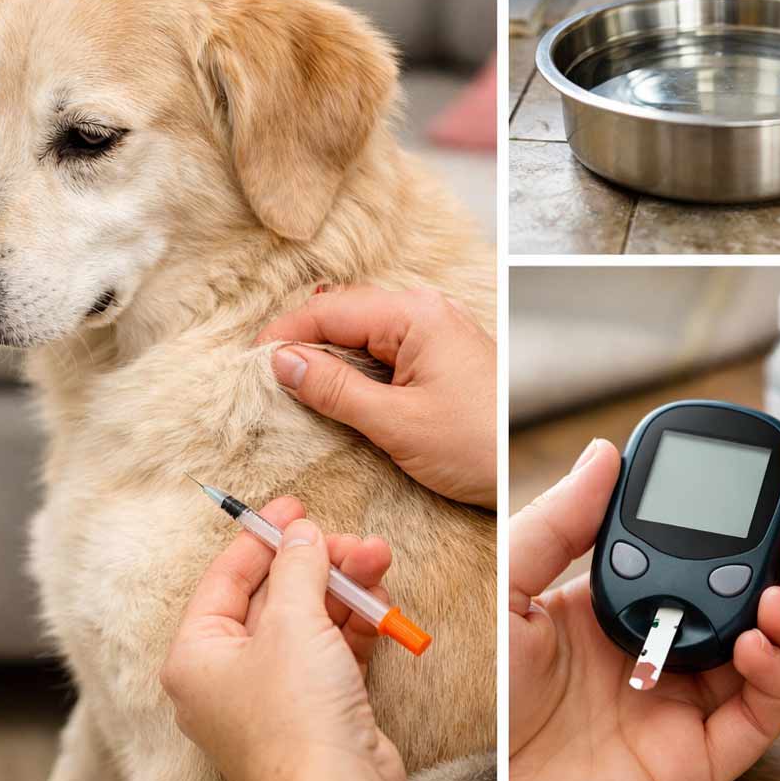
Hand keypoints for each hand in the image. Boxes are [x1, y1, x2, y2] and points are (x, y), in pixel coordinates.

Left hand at [162, 497, 409, 780]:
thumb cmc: (295, 713)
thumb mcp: (293, 621)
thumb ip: (297, 567)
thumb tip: (300, 532)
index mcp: (199, 655)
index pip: (226, 577)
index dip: (261, 536)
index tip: (293, 505)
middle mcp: (230, 674)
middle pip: (275, 595)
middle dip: (318, 563)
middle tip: (351, 541)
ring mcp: (275, 691)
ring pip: (310, 618)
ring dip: (345, 586)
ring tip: (378, 559)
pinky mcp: (316, 704)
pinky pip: (332, 646)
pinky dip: (355, 621)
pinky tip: (379, 601)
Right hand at [256, 286, 495, 508]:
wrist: (528, 470)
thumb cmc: (480, 447)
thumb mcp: (397, 423)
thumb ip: (335, 389)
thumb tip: (283, 362)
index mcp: (416, 315)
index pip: (330, 310)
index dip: (285, 333)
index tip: (251, 362)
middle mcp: (425, 311)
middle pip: (344, 315)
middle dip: (304, 342)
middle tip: (268, 378)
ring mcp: (434, 331)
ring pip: (361, 333)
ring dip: (328, 357)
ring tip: (295, 388)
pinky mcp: (438, 355)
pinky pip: (383, 350)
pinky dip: (355, 368)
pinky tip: (338, 392)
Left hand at [510, 439, 779, 780]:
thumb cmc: (484, 693)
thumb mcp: (511, 589)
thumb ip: (557, 523)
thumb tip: (602, 454)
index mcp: (618, 597)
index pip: (694, 545)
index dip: (736, 513)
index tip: (771, 477)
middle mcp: (660, 640)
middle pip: (745, 589)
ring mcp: (684, 697)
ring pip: (769, 646)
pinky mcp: (700, 753)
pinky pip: (760, 712)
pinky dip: (778, 674)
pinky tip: (758, 645)